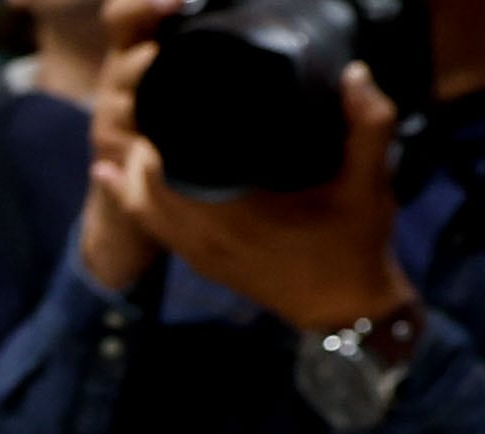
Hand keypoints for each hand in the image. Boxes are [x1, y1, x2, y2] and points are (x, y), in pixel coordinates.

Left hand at [94, 5, 413, 335]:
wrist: (343, 309)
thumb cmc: (355, 244)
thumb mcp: (369, 183)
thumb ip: (369, 124)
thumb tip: (354, 72)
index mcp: (237, 214)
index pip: (172, 167)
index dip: (162, 128)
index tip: (170, 92)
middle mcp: (207, 236)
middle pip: (146, 183)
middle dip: (144, 142)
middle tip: (157, 102)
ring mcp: (199, 254)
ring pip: (141, 207)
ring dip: (133, 170)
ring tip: (145, 129)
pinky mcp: (200, 262)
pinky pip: (151, 227)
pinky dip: (132, 199)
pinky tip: (116, 174)